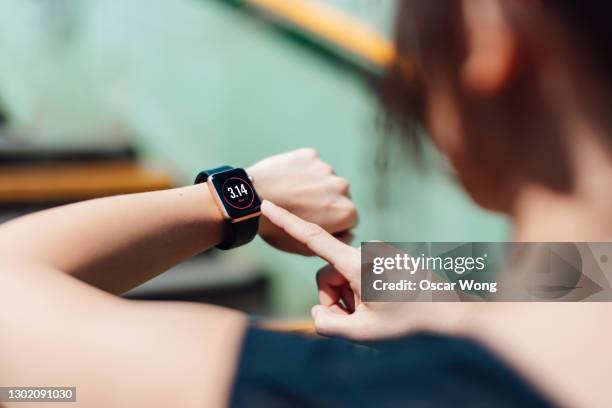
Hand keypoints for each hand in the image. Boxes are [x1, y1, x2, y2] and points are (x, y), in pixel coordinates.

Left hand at [248, 148, 356, 254]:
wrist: (251, 200)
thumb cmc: (276, 229)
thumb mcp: (307, 248)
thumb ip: (335, 241)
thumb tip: (349, 233)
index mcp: (346, 212)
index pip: (348, 218)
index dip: (331, 222)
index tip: (313, 222)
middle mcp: (342, 187)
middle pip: (338, 196)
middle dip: (325, 201)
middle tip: (300, 207)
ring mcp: (326, 168)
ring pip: (324, 179)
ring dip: (313, 185)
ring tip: (289, 194)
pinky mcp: (310, 155)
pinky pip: (309, 164)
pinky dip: (301, 171)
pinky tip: (285, 180)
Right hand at [261, 200, 472, 340]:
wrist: (454, 315)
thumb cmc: (410, 324)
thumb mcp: (363, 332)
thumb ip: (328, 324)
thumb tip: (318, 313)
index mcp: (357, 264)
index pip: (312, 238)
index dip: (286, 221)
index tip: (267, 203)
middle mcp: (366, 253)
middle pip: (327, 276)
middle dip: (334, 301)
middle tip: (357, 321)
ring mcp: (378, 256)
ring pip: (344, 279)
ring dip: (350, 301)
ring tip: (375, 316)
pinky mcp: (387, 262)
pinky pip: (361, 277)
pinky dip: (363, 294)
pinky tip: (386, 308)